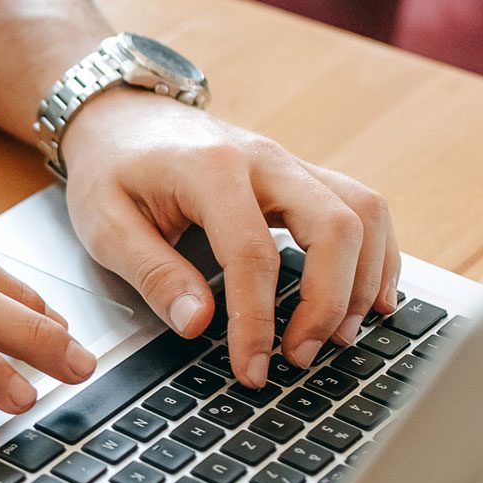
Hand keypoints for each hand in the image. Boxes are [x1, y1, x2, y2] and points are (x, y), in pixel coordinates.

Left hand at [59, 89, 399, 386]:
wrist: (124, 113)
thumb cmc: (112, 167)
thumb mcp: (105, 223)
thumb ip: (152, 273)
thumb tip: (197, 324)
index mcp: (211, 169)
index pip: (254, 254)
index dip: (258, 321)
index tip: (252, 368)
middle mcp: (265, 160)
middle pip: (336, 225)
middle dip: (330, 302)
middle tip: (301, 356)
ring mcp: (292, 164)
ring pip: (364, 211)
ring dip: (363, 280)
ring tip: (339, 337)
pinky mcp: (303, 177)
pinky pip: (363, 208)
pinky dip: (377, 255)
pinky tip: (372, 299)